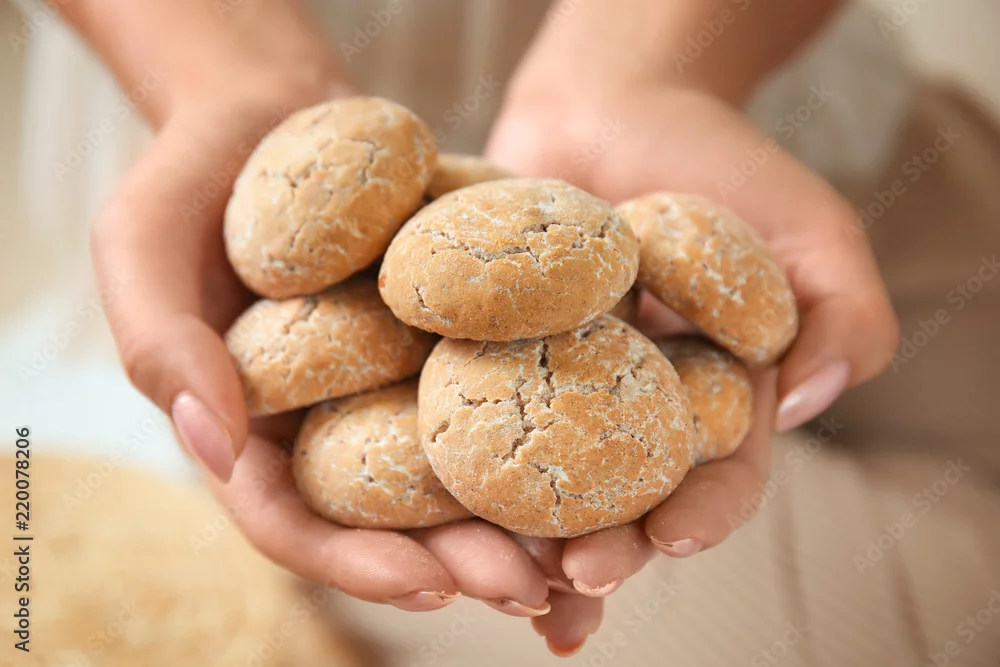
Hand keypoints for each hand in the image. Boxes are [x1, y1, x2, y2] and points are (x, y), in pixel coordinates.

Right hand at [91, 89, 551, 615]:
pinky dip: (548, 416)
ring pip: (459, 466)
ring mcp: (394, 380)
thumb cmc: (189, 178)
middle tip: (531, 587)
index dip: (356, 565)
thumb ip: (164, 347)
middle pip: (393, 517)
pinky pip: (500, 380)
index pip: (297, 523)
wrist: (269, 110)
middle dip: (461, 560)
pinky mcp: (450, 331)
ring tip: (584, 547)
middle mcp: (331, 422)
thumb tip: (214, 446)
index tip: (427, 587)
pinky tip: (603, 435)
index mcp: (253, 432)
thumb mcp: (143, 248)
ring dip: (519, 513)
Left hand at [485, 83, 897, 647]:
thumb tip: (811, 398)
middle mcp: (632, 414)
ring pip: (540, 481)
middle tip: (576, 575)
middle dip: (606, 549)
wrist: (613, 104)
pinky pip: (468, 413)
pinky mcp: (489, 359)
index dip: (703, 514)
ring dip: (523, 536)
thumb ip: (842, 310)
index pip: (720, 477)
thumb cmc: (719, 162)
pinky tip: (432, 500)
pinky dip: (454, 458)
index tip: (676, 536)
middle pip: (622, 503)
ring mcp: (557, 392)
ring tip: (500, 575)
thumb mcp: (809, 227)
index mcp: (714, 404)